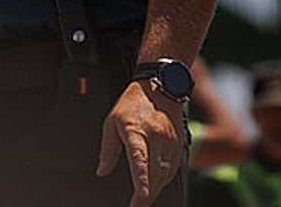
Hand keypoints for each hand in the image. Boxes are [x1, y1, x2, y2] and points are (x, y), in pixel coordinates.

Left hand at [96, 79, 183, 205]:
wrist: (159, 86)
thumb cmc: (132, 103)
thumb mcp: (112, 122)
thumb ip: (108, 149)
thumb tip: (102, 171)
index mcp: (137, 133)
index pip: (140, 162)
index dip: (141, 182)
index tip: (139, 197)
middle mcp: (157, 140)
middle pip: (155, 175)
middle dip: (146, 195)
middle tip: (136, 206)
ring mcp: (170, 144)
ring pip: (165, 175)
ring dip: (155, 189)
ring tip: (143, 198)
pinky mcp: (179, 146)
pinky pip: (173, 169)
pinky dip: (164, 180)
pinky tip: (156, 184)